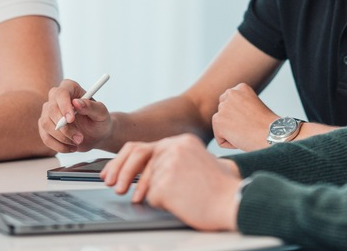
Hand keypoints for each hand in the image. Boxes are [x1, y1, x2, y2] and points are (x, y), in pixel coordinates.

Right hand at [38, 79, 114, 152]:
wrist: (96, 135)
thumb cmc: (100, 120)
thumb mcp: (101, 113)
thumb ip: (91, 106)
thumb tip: (77, 103)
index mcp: (70, 88)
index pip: (61, 93)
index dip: (64, 106)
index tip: (71, 119)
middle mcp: (56, 98)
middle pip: (51, 109)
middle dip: (65, 127)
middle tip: (79, 138)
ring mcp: (48, 112)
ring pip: (46, 124)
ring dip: (62, 138)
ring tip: (78, 141)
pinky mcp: (45, 127)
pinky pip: (46, 137)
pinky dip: (59, 146)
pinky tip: (71, 147)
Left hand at [104, 135, 241, 230]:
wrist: (236, 202)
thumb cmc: (223, 188)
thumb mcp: (204, 161)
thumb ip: (180, 158)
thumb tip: (153, 168)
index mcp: (181, 141)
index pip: (142, 146)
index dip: (122, 160)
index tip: (112, 171)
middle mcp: (173, 148)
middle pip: (135, 155)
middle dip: (118, 170)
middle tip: (110, 183)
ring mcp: (168, 166)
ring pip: (144, 179)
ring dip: (139, 191)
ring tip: (134, 199)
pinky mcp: (165, 185)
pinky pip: (152, 197)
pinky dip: (158, 203)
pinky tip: (173, 205)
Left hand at [211, 83, 278, 150]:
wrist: (273, 135)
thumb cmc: (269, 126)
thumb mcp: (254, 107)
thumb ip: (240, 106)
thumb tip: (229, 117)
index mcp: (240, 88)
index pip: (230, 104)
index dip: (241, 117)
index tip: (252, 120)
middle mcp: (230, 93)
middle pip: (223, 114)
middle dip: (233, 123)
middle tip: (249, 127)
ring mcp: (223, 107)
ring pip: (222, 127)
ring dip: (232, 134)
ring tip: (248, 132)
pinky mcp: (218, 121)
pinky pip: (220, 139)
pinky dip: (230, 143)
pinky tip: (243, 139)